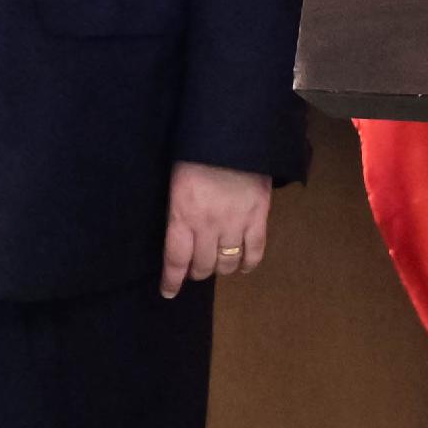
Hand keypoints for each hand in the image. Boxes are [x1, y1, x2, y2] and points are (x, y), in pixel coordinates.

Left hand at [162, 160, 274, 298]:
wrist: (233, 136)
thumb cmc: (197, 155)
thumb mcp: (177, 184)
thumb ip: (178, 212)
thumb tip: (180, 236)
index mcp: (182, 215)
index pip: (176, 260)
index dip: (172, 280)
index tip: (169, 292)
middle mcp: (207, 226)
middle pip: (203, 266)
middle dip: (198, 272)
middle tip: (198, 268)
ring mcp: (235, 223)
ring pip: (227, 262)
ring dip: (222, 268)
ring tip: (219, 263)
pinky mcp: (258, 217)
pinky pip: (255, 251)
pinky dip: (249, 264)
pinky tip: (243, 266)